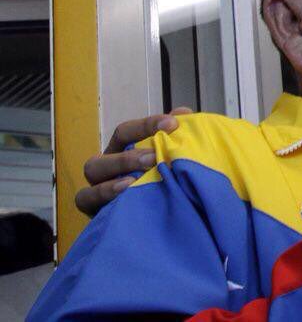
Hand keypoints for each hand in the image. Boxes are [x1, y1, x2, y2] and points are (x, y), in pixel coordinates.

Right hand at [75, 107, 192, 216]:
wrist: (161, 220)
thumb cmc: (165, 181)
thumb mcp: (172, 158)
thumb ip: (176, 136)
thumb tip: (183, 113)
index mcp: (121, 151)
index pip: (126, 132)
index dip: (147, 125)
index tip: (172, 124)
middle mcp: (107, 168)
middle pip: (103, 156)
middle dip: (127, 156)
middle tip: (153, 157)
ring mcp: (98, 189)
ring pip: (92, 175)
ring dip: (113, 177)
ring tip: (135, 180)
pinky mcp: (96, 211)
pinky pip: (87, 200)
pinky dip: (104, 194)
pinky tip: (126, 194)